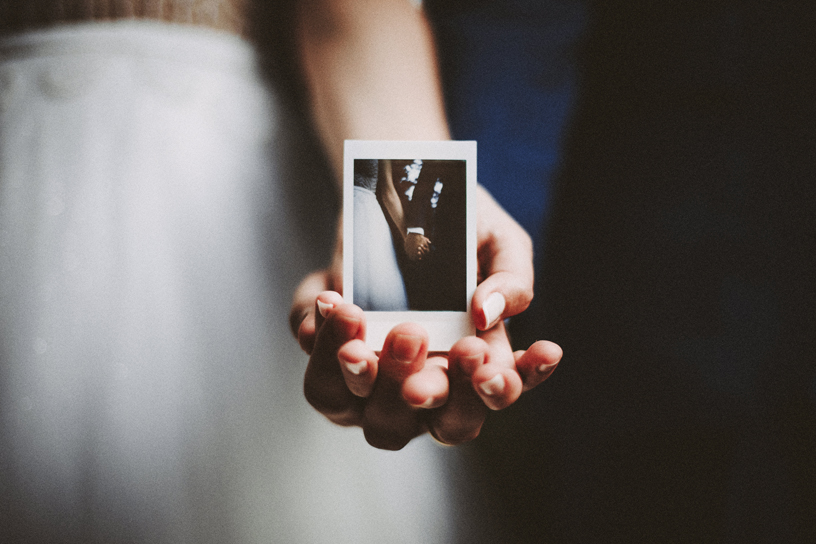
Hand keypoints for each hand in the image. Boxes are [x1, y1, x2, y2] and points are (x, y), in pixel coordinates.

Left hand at [290, 186, 560, 448]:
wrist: (403, 198)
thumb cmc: (463, 233)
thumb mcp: (500, 243)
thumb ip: (512, 280)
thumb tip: (487, 313)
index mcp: (474, 366)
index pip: (491, 396)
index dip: (494, 390)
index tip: (483, 356)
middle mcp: (423, 384)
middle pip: (424, 423)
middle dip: (420, 389)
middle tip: (412, 335)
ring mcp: (370, 379)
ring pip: (352, 408)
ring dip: (355, 372)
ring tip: (356, 316)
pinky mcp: (326, 354)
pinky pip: (313, 365)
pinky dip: (317, 337)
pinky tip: (329, 299)